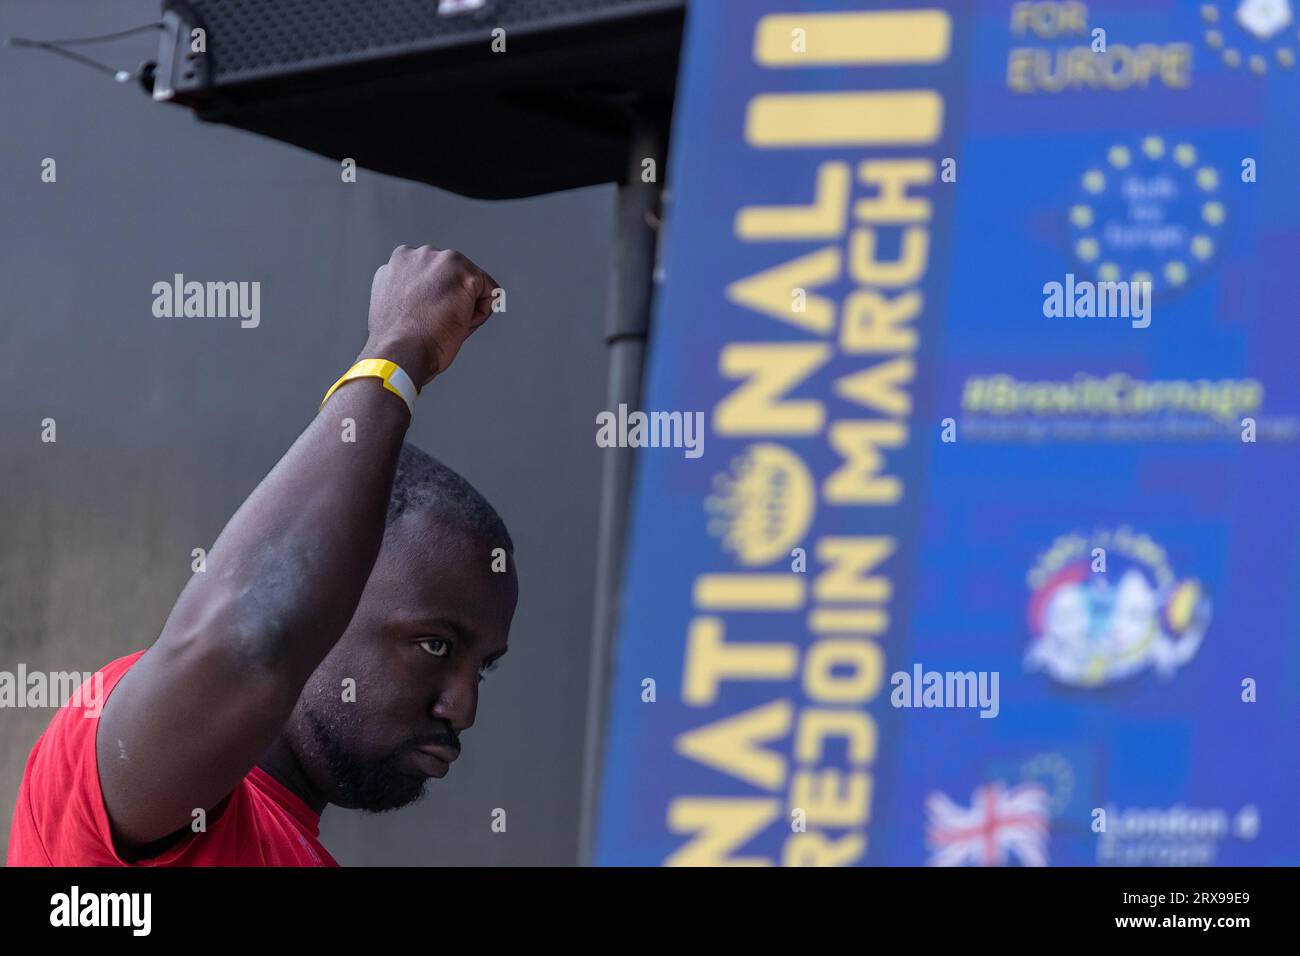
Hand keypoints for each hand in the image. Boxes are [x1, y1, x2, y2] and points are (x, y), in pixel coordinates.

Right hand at [362, 245, 500, 386]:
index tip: (422, 319)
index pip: (435, 278)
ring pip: (473, 284)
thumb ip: (413, 290)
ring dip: (465, 307)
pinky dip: (481, 314)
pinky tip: (458, 323)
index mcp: (400, 261)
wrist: (400, 352)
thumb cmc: (399, 342)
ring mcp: (442, 259)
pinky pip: (491, 293)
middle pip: (455, 278)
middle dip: (452, 301)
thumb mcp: (400, 305)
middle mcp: (420, 253)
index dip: (434, 304)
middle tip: (433, 323)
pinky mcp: (463, 272)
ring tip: (443, 323)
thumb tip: (431, 296)